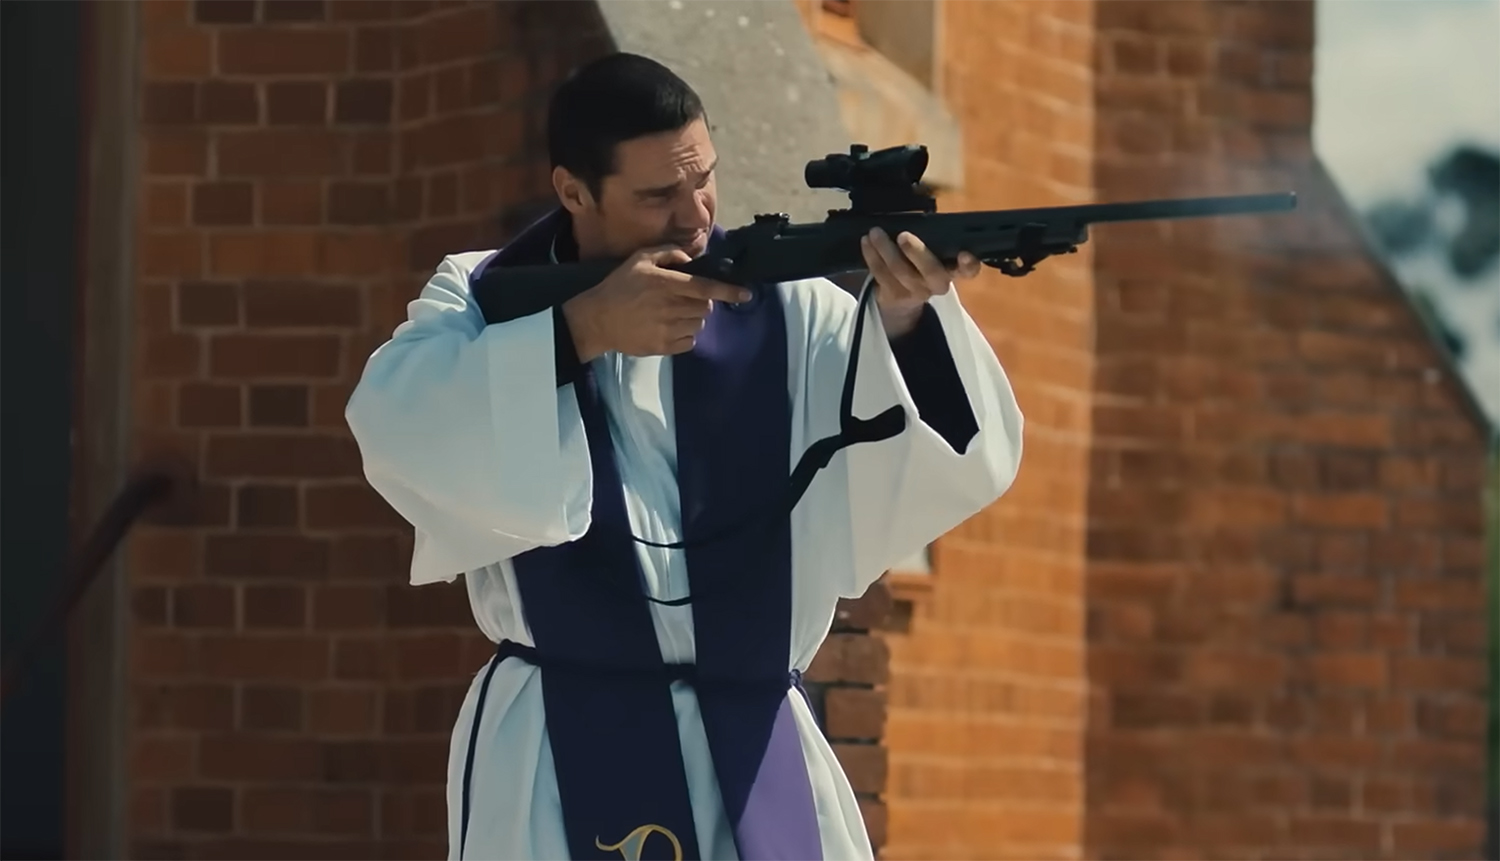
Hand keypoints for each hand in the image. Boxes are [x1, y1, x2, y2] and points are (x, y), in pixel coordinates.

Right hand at [561, 246, 751, 360]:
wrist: (597, 319)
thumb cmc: (619, 286)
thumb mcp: (639, 259)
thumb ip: (669, 254)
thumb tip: (691, 259)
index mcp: (667, 284)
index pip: (706, 288)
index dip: (729, 291)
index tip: (747, 294)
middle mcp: (670, 307)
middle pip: (706, 307)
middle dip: (702, 302)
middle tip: (684, 298)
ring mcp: (668, 329)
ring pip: (699, 324)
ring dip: (693, 317)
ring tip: (673, 313)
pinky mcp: (664, 347)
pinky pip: (690, 341)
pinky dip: (686, 334)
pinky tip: (670, 327)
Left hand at [860, 228, 981, 337]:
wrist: (901, 298)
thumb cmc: (920, 262)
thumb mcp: (931, 248)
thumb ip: (931, 232)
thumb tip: (921, 193)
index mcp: (953, 268)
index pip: (969, 270)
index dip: (969, 264)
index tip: (965, 253)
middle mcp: (938, 283)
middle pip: (931, 271)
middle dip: (917, 253)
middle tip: (904, 236)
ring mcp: (916, 292)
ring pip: (901, 272)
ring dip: (886, 250)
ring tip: (875, 232)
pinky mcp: (894, 295)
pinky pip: (881, 275)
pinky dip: (872, 256)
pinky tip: (866, 242)